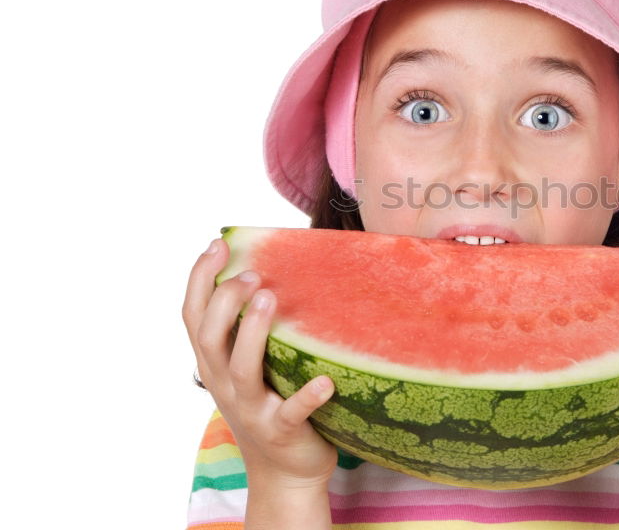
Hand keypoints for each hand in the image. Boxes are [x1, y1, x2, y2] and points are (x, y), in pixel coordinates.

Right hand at [181, 238, 338, 487]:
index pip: (193, 316)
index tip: (216, 244)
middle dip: (225, 301)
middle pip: (210, 338)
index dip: (199, 279)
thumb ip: (248, 327)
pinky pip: (293, 413)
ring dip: (252, 333)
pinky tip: (325, 381)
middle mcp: (225, 384)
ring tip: (270, 299)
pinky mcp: (283, 431)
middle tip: (252, 274)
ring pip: (242, 370)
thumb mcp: (249, 365)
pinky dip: (307, 396)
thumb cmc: (271, 402)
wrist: (285, 472)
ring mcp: (252, 409)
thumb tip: (267, 269)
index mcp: (214, 363)